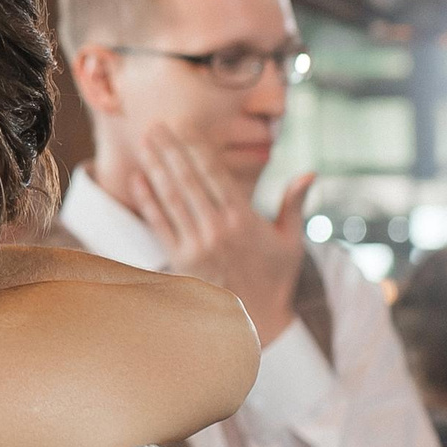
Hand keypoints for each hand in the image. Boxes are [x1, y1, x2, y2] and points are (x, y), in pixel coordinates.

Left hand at [126, 127, 312, 343]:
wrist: (256, 321)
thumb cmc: (275, 277)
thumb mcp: (292, 240)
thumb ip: (294, 204)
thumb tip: (309, 173)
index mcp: (244, 220)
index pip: (216, 175)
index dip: (198, 149)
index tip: (185, 128)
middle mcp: (218, 229)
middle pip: (189, 181)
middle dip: (171, 151)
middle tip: (155, 126)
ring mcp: (197, 245)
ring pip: (172, 199)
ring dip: (156, 168)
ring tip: (144, 144)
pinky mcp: (180, 261)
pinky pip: (160, 225)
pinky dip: (147, 201)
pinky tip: (138, 180)